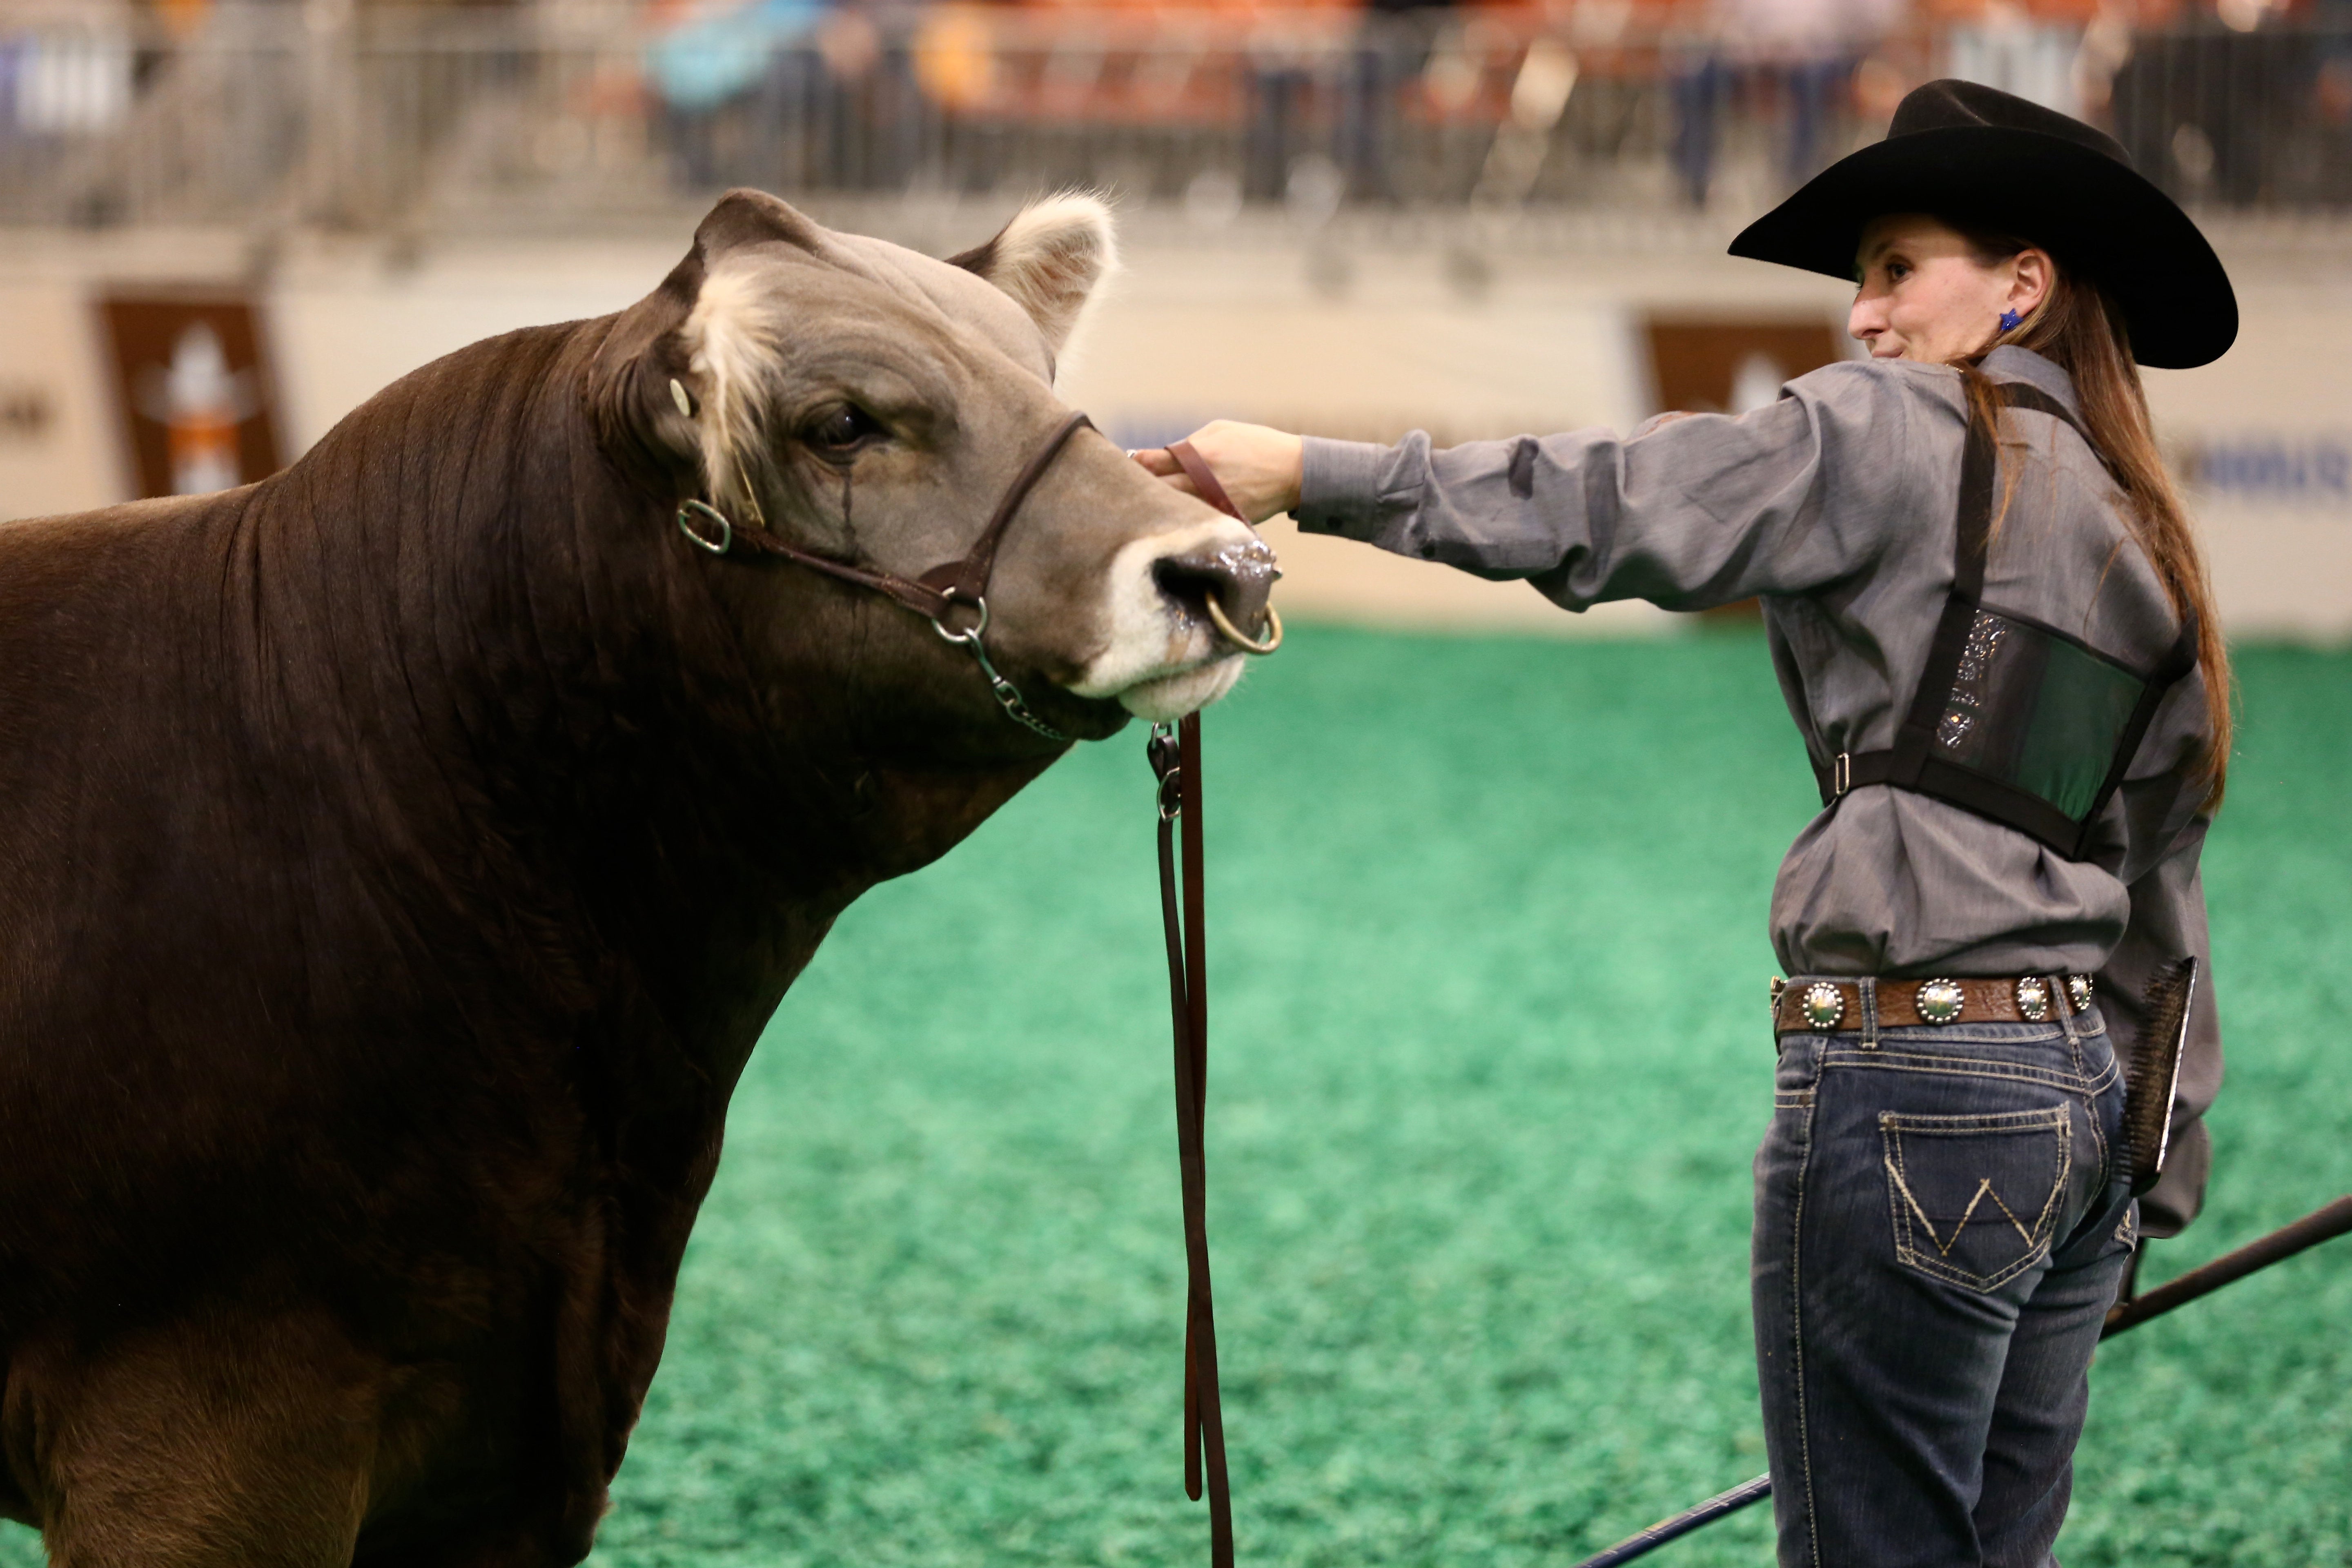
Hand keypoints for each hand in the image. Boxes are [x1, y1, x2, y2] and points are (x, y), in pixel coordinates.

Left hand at [1130, 421, 1304, 525]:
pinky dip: (1182, 517)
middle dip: (1142, 486)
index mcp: (1199, 454)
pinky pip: (1193, 520)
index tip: (1129, 465)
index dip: (1136, 464)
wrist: (1292, 471)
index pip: (1152, 462)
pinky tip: (1176, 515)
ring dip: (1159, 505)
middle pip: (1156, 489)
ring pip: (1172, 509)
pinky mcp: (1222, 519)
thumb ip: (1189, 444)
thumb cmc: (1255, 444)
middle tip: (1133, 486)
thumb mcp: (1221, 430)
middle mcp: (1202, 481)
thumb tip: (1164, 456)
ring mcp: (1211, 504)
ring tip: (1150, 502)